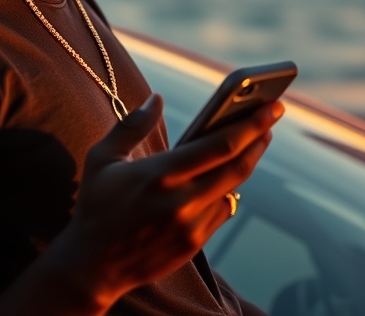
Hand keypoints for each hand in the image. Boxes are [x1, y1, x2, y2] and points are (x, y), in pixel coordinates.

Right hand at [48, 93, 282, 309]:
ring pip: (233, 188)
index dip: (251, 124)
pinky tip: (229, 176)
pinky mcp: (193, 244)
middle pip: (237, 166)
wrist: (91, 266)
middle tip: (273, 115)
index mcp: (160, 174)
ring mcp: (190, 226)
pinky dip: (229, 190)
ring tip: (256, 140)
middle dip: (260, 137)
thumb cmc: (95, 206)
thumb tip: (156, 98)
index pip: (220, 146)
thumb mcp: (102, 159)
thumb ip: (131, 125)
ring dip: (248, 162)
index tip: (271, 106)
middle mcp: (181, 201)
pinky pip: (222, 211)